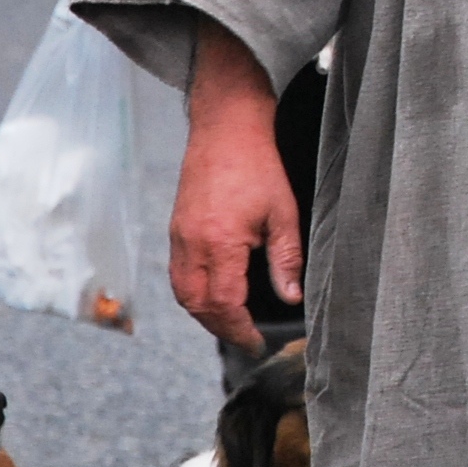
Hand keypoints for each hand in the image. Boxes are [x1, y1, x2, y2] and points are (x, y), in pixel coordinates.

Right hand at [170, 19, 299, 351]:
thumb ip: (286, 258)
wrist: (226, 125)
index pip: (223, 303)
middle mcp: (191, 243)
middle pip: (196, 304)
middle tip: (245, 338)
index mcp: (219, 242)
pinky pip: (178, 272)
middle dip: (220, 327)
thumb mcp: (284, 211)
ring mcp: (179, 235)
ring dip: (204, 313)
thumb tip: (291, 296)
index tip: (255, 342)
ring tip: (231, 322)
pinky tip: (214, 293)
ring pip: (182, 291)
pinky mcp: (177, 227)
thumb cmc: (258, 162)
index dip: (239, 329)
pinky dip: (194, 292)